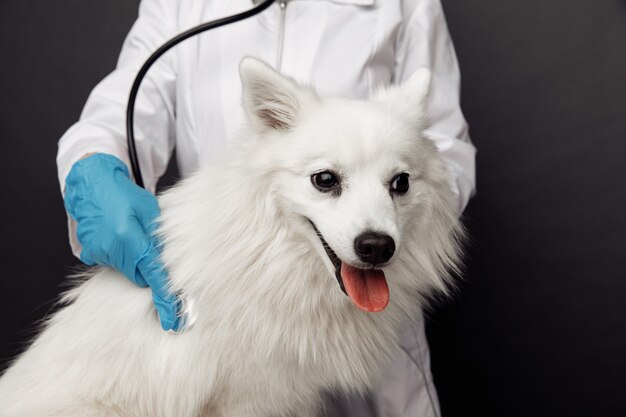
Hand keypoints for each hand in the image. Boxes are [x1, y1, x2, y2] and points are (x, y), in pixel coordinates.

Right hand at [64, 153, 180, 330]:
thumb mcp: (151, 212)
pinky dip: (122, 255)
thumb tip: (171, 264)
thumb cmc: (125, 194)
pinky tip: (120, 236)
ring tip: (132, 234)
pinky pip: (114, 262)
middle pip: (141, 275)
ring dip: (136, 259)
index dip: (165, 298)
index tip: (173, 319)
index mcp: (130, 239)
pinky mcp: (90, 253)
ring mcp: (98, 253)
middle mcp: (112, 250)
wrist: (92, 183)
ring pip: (128, 270)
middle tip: (154, 251)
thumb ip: (160, 240)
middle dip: (151, 269)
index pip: (153, 276)